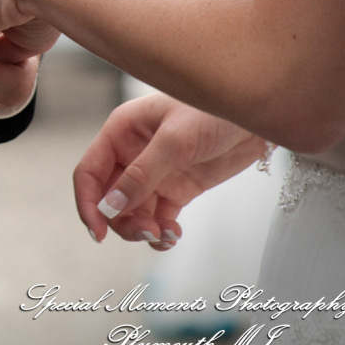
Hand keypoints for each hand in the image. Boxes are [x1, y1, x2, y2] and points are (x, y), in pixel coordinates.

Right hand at [72, 93, 266, 249]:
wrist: (255, 114)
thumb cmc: (214, 110)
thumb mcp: (176, 140)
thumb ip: (142, 174)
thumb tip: (111, 206)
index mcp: (121, 132)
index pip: (89, 172)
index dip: (88, 204)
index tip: (97, 233)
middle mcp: (131, 153)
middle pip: (109, 198)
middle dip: (122, 221)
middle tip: (147, 232)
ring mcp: (154, 173)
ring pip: (131, 213)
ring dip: (143, 229)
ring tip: (166, 234)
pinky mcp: (177, 188)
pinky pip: (157, 218)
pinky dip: (162, 232)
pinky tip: (175, 234)